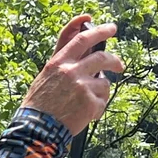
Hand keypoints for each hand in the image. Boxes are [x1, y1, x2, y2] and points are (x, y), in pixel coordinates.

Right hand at [21, 15, 123, 136]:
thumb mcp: (47, 76)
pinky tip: (85, 115)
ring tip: (87, 103)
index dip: (99, 31)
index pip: (82, 39)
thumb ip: (65, 62)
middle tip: (119, 65)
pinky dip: (97, 109)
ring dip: (100, 92)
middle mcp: (71, 71)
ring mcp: (82, 86)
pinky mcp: (90, 103)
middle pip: (102, 57)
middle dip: (114, 60)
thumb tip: (86, 51)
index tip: (111, 28)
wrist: (37, 129)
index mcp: (59, 62)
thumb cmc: (40, 104)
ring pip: (104, 83)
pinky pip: (103, 102)